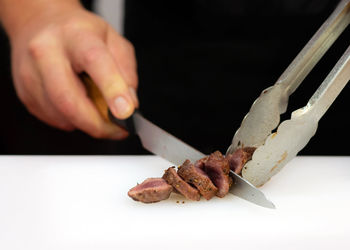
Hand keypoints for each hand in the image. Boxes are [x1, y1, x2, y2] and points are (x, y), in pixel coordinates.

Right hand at [5, 1, 137, 138]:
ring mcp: (30, 73)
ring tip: (98, 113)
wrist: (40, 24)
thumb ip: (126, 70)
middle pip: (67, 98)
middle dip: (96, 124)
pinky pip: (52, 119)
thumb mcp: (113, 40)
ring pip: (59, 114)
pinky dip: (71, 121)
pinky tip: (78, 106)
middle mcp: (46, 51)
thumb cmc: (79, 34)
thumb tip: (129, 103)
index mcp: (75, 34)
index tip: (126, 112)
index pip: (94, 61)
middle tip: (115, 131)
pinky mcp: (23, 92)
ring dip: (85, 124)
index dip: (112, 89)